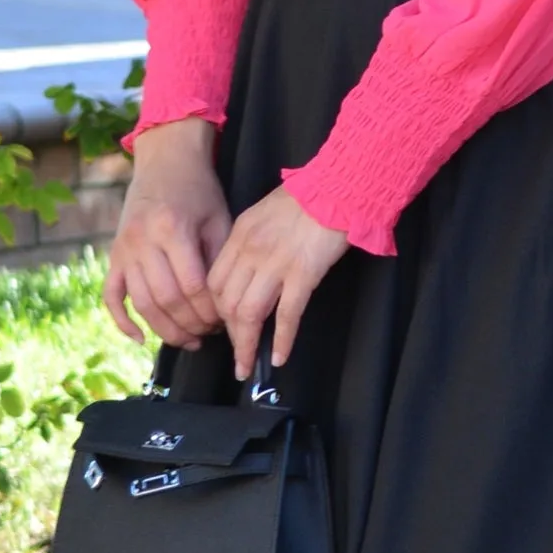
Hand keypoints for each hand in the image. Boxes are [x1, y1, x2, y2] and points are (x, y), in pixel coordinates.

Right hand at [104, 115, 230, 347]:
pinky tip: (140, 339)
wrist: (165, 162)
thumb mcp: (217, 218)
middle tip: (210, 333)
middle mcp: (142, 241)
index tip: (226, 320)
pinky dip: (122, 321)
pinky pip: (111, 296)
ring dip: (165, 330)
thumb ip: (218, 259)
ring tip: (189, 340)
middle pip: (166, 299)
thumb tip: (223, 305)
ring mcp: (124, 250)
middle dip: (191, 323)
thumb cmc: (198, 190)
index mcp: (171, 229)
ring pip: (141, 303)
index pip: (192, 285)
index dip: (210, 310)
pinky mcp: (114, 255)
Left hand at [206, 185, 349, 377]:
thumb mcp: (264, 213)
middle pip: (227, 302)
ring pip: (249, 313)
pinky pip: (286, 315)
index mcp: (239, 235)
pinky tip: (280, 357)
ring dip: (246, 345)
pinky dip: (282, 340)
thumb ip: (251, 241)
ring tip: (249, 365)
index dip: (216, 310)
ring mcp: (276, 264)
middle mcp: (251, 252)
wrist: (338, 187)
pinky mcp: (304, 274)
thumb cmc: (308, 197)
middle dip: (229, 333)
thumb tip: (247, 270)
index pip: (214, 282)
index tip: (224, 325)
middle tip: (238, 351)